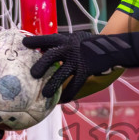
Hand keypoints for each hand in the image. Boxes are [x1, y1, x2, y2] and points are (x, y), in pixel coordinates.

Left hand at [23, 30, 138, 103]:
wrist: (114, 47)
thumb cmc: (93, 44)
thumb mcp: (78, 39)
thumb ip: (64, 44)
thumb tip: (44, 51)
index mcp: (67, 39)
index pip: (48, 39)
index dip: (36, 41)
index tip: (23, 44)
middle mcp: (71, 47)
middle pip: (52, 55)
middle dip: (41, 65)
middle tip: (32, 74)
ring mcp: (80, 59)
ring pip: (62, 73)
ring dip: (53, 85)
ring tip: (45, 95)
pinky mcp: (88, 69)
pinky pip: (76, 84)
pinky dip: (69, 93)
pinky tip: (64, 101)